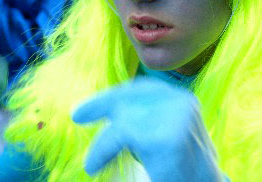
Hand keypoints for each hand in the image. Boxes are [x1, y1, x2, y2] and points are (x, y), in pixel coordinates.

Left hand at [73, 79, 223, 181]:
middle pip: (133, 94)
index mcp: (184, 101)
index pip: (145, 88)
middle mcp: (183, 103)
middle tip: (77, 116)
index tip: (90, 106)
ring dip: (103, 139)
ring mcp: (177, 117)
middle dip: (102, 104)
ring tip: (94, 162)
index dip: (116, 94)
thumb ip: (148, 121)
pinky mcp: (167, 137)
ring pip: (124, 115)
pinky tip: (94, 166)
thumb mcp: (167, 138)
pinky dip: (102, 150)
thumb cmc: (183, 174)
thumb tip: (110, 113)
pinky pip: (120, 133)